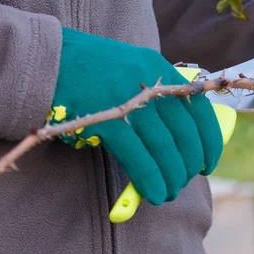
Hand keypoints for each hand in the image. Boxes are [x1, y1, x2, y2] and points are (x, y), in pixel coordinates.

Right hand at [49, 27, 222, 204]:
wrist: (43, 59)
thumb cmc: (89, 71)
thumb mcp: (130, 73)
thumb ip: (154, 100)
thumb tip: (178, 146)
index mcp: (160, 69)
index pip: (200, 111)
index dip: (210, 143)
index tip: (208, 165)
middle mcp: (149, 83)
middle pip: (185, 134)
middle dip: (189, 166)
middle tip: (183, 183)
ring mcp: (127, 100)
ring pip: (165, 149)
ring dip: (172, 178)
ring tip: (167, 193)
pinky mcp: (104, 119)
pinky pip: (138, 157)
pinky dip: (150, 180)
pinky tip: (154, 194)